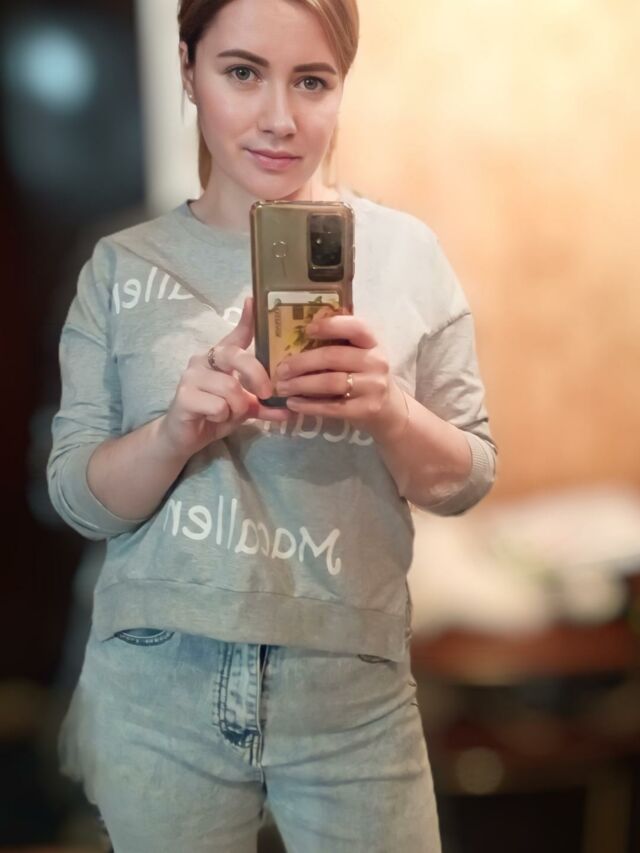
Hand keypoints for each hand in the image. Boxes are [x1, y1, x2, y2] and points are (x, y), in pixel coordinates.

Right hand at [159, 297, 290, 458]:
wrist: (183, 438)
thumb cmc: (214, 415)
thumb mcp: (244, 409)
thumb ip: (263, 405)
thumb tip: (288, 410)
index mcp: (220, 358)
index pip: (236, 335)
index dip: (247, 319)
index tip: (253, 301)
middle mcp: (204, 360)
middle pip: (237, 356)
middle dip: (257, 376)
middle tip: (266, 395)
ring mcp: (191, 375)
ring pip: (231, 388)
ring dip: (238, 408)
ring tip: (228, 414)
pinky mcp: (184, 395)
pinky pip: (218, 405)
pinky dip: (222, 416)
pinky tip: (212, 418)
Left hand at [273, 314, 407, 438]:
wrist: (388, 410)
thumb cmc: (363, 376)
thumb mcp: (359, 355)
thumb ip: (337, 345)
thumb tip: (294, 339)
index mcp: (372, 342)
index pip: (355, 327)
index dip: (331, 326)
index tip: (307, 330)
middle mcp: (376, 361)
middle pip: (333, 357)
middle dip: (302, 363)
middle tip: (281, 370)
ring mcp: (373, 386)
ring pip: (330, 382)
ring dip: (301, 384)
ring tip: (282, 388)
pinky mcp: (367, 409)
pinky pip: (332, 406)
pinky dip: (309, 405)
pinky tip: (293, 404)